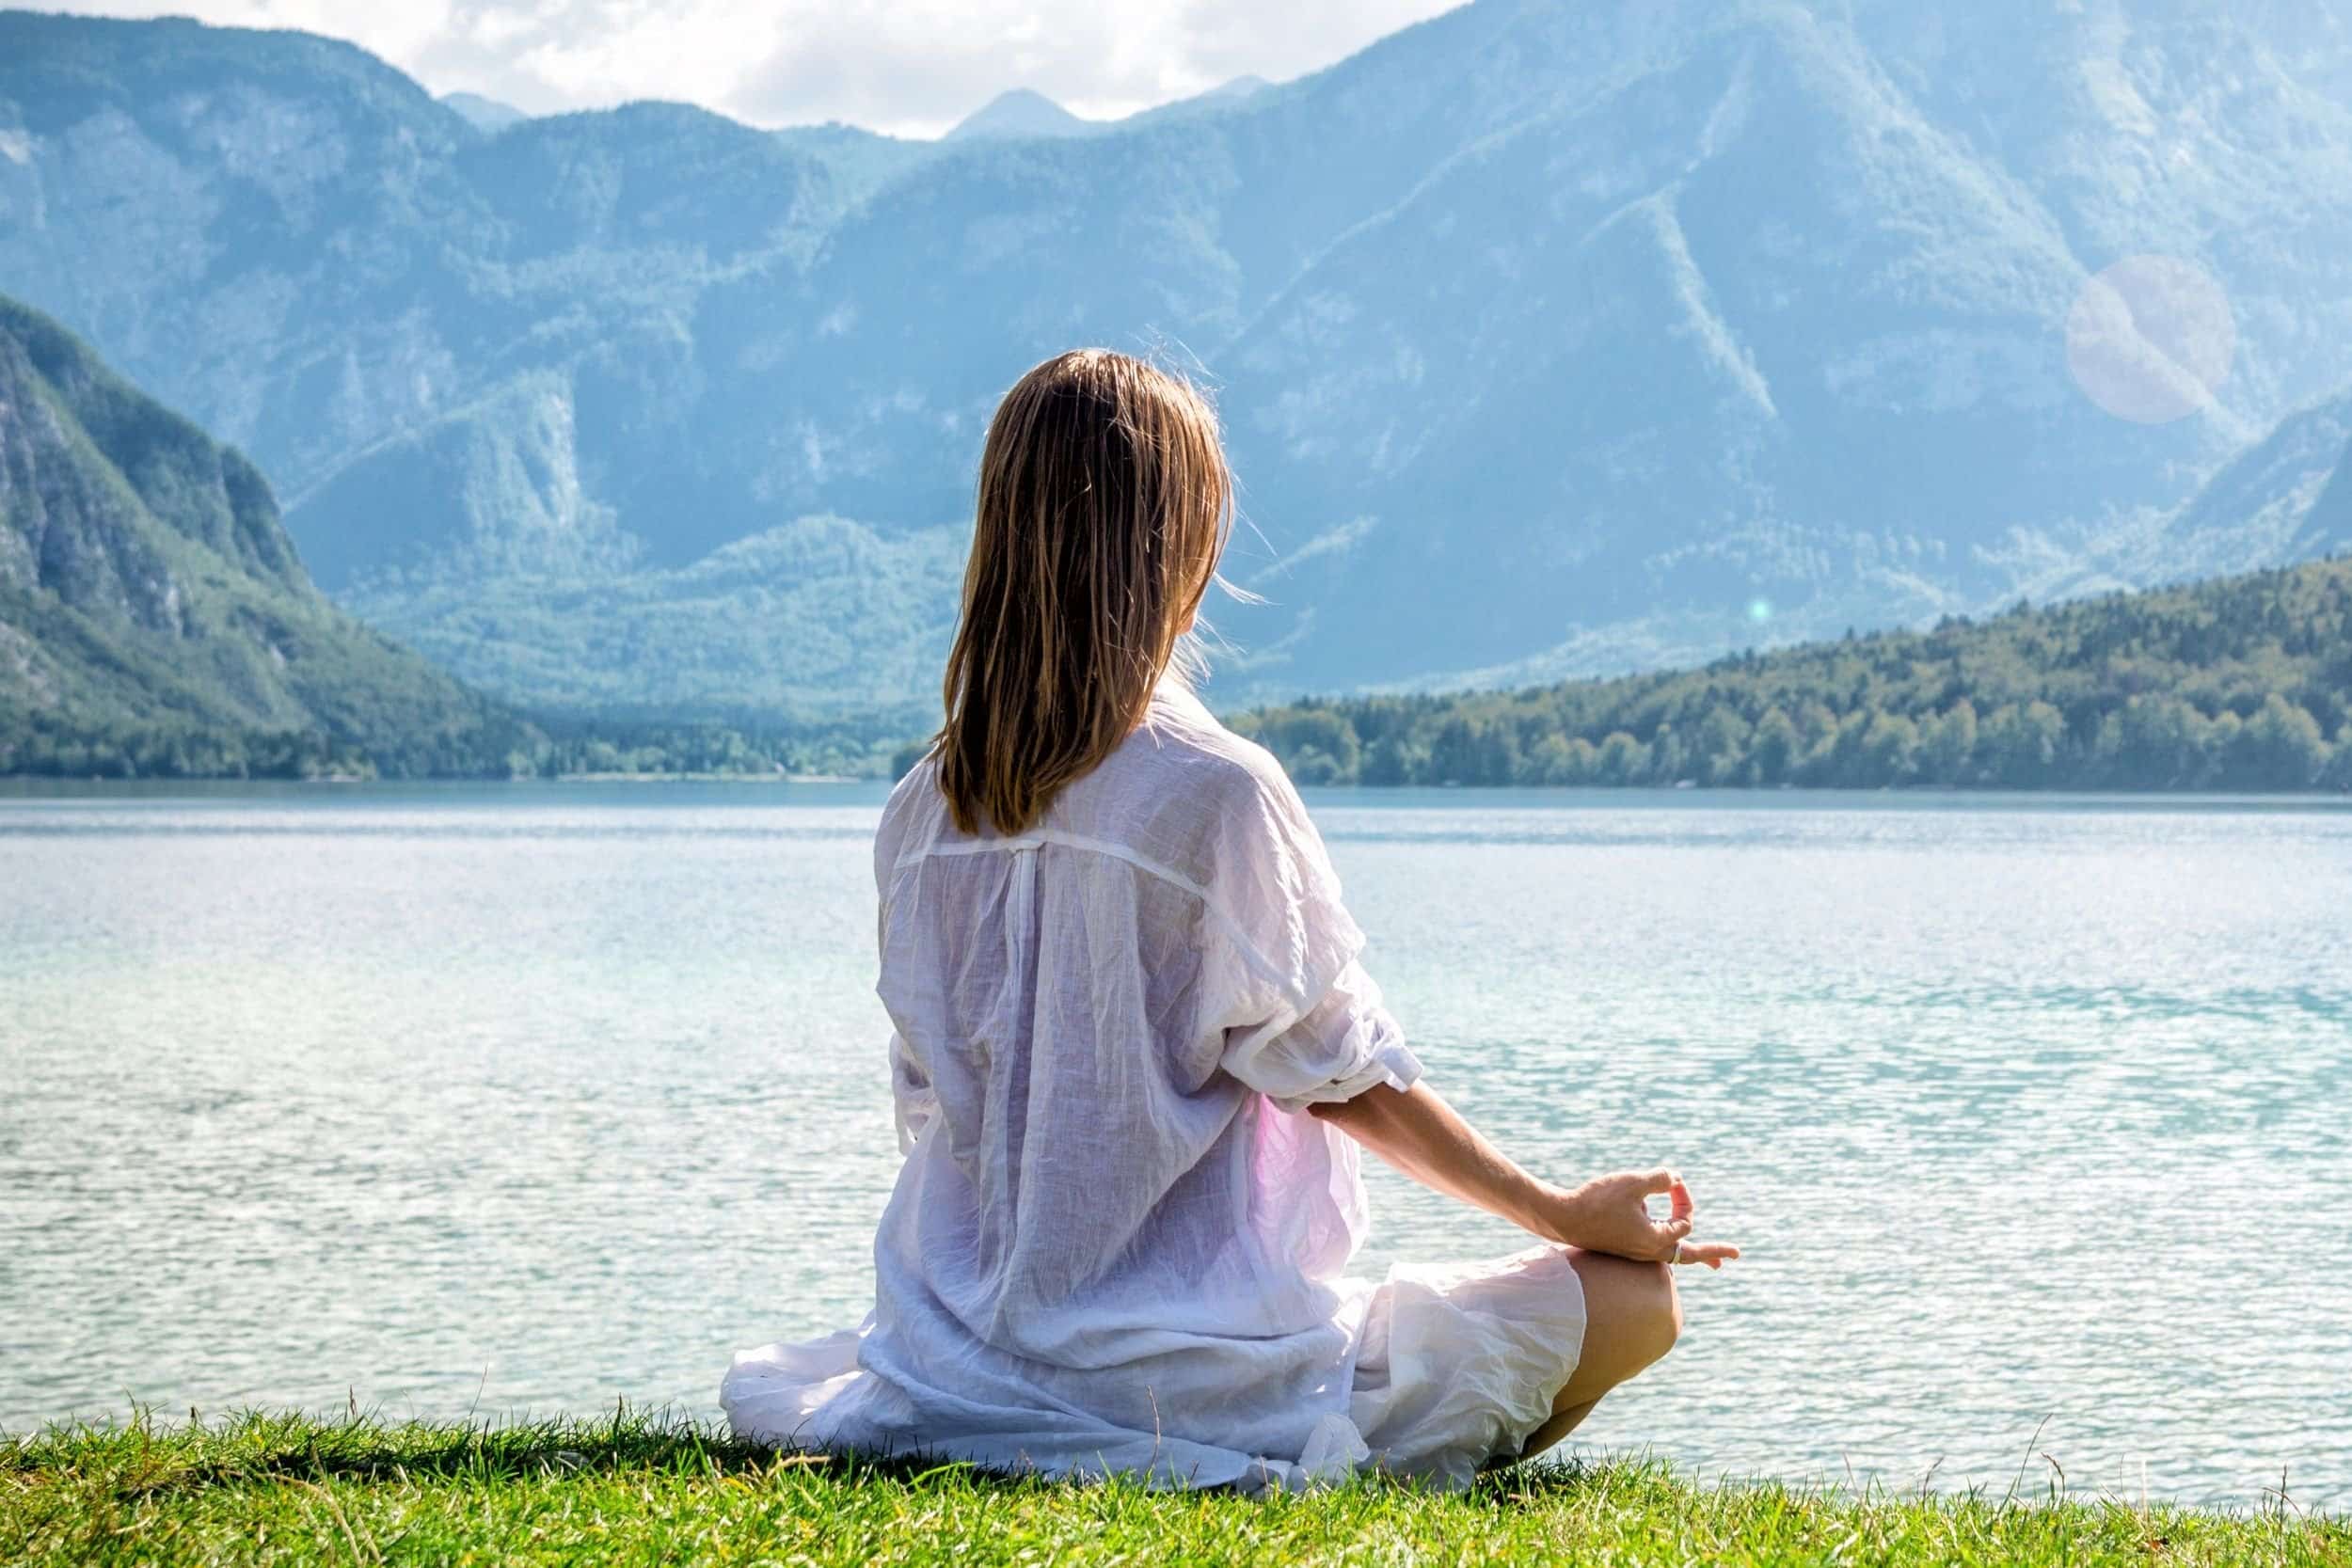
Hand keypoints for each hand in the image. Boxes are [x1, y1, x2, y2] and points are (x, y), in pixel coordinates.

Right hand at [1544, 1169, 1740, 1269]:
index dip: (1683, 1197)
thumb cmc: (1596, 1201)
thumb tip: (1673, 1178)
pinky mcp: (1625, 1248)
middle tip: (1735, 1256)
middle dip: (1713, 1253)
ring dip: (1694, 1253)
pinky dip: (1672, 1248)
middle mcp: (1649, 1252)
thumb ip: (1660, 1178)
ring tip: (1713, 1261)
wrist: (1561, 1218)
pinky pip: (1658, 1252)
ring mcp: (1637, 1252)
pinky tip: (1670, 1242)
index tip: (1670, 1181)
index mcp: (1656, 1240)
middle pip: (1690, 1256)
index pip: (1685, 1220)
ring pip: (1674, 1256)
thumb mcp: (1633, 1182)